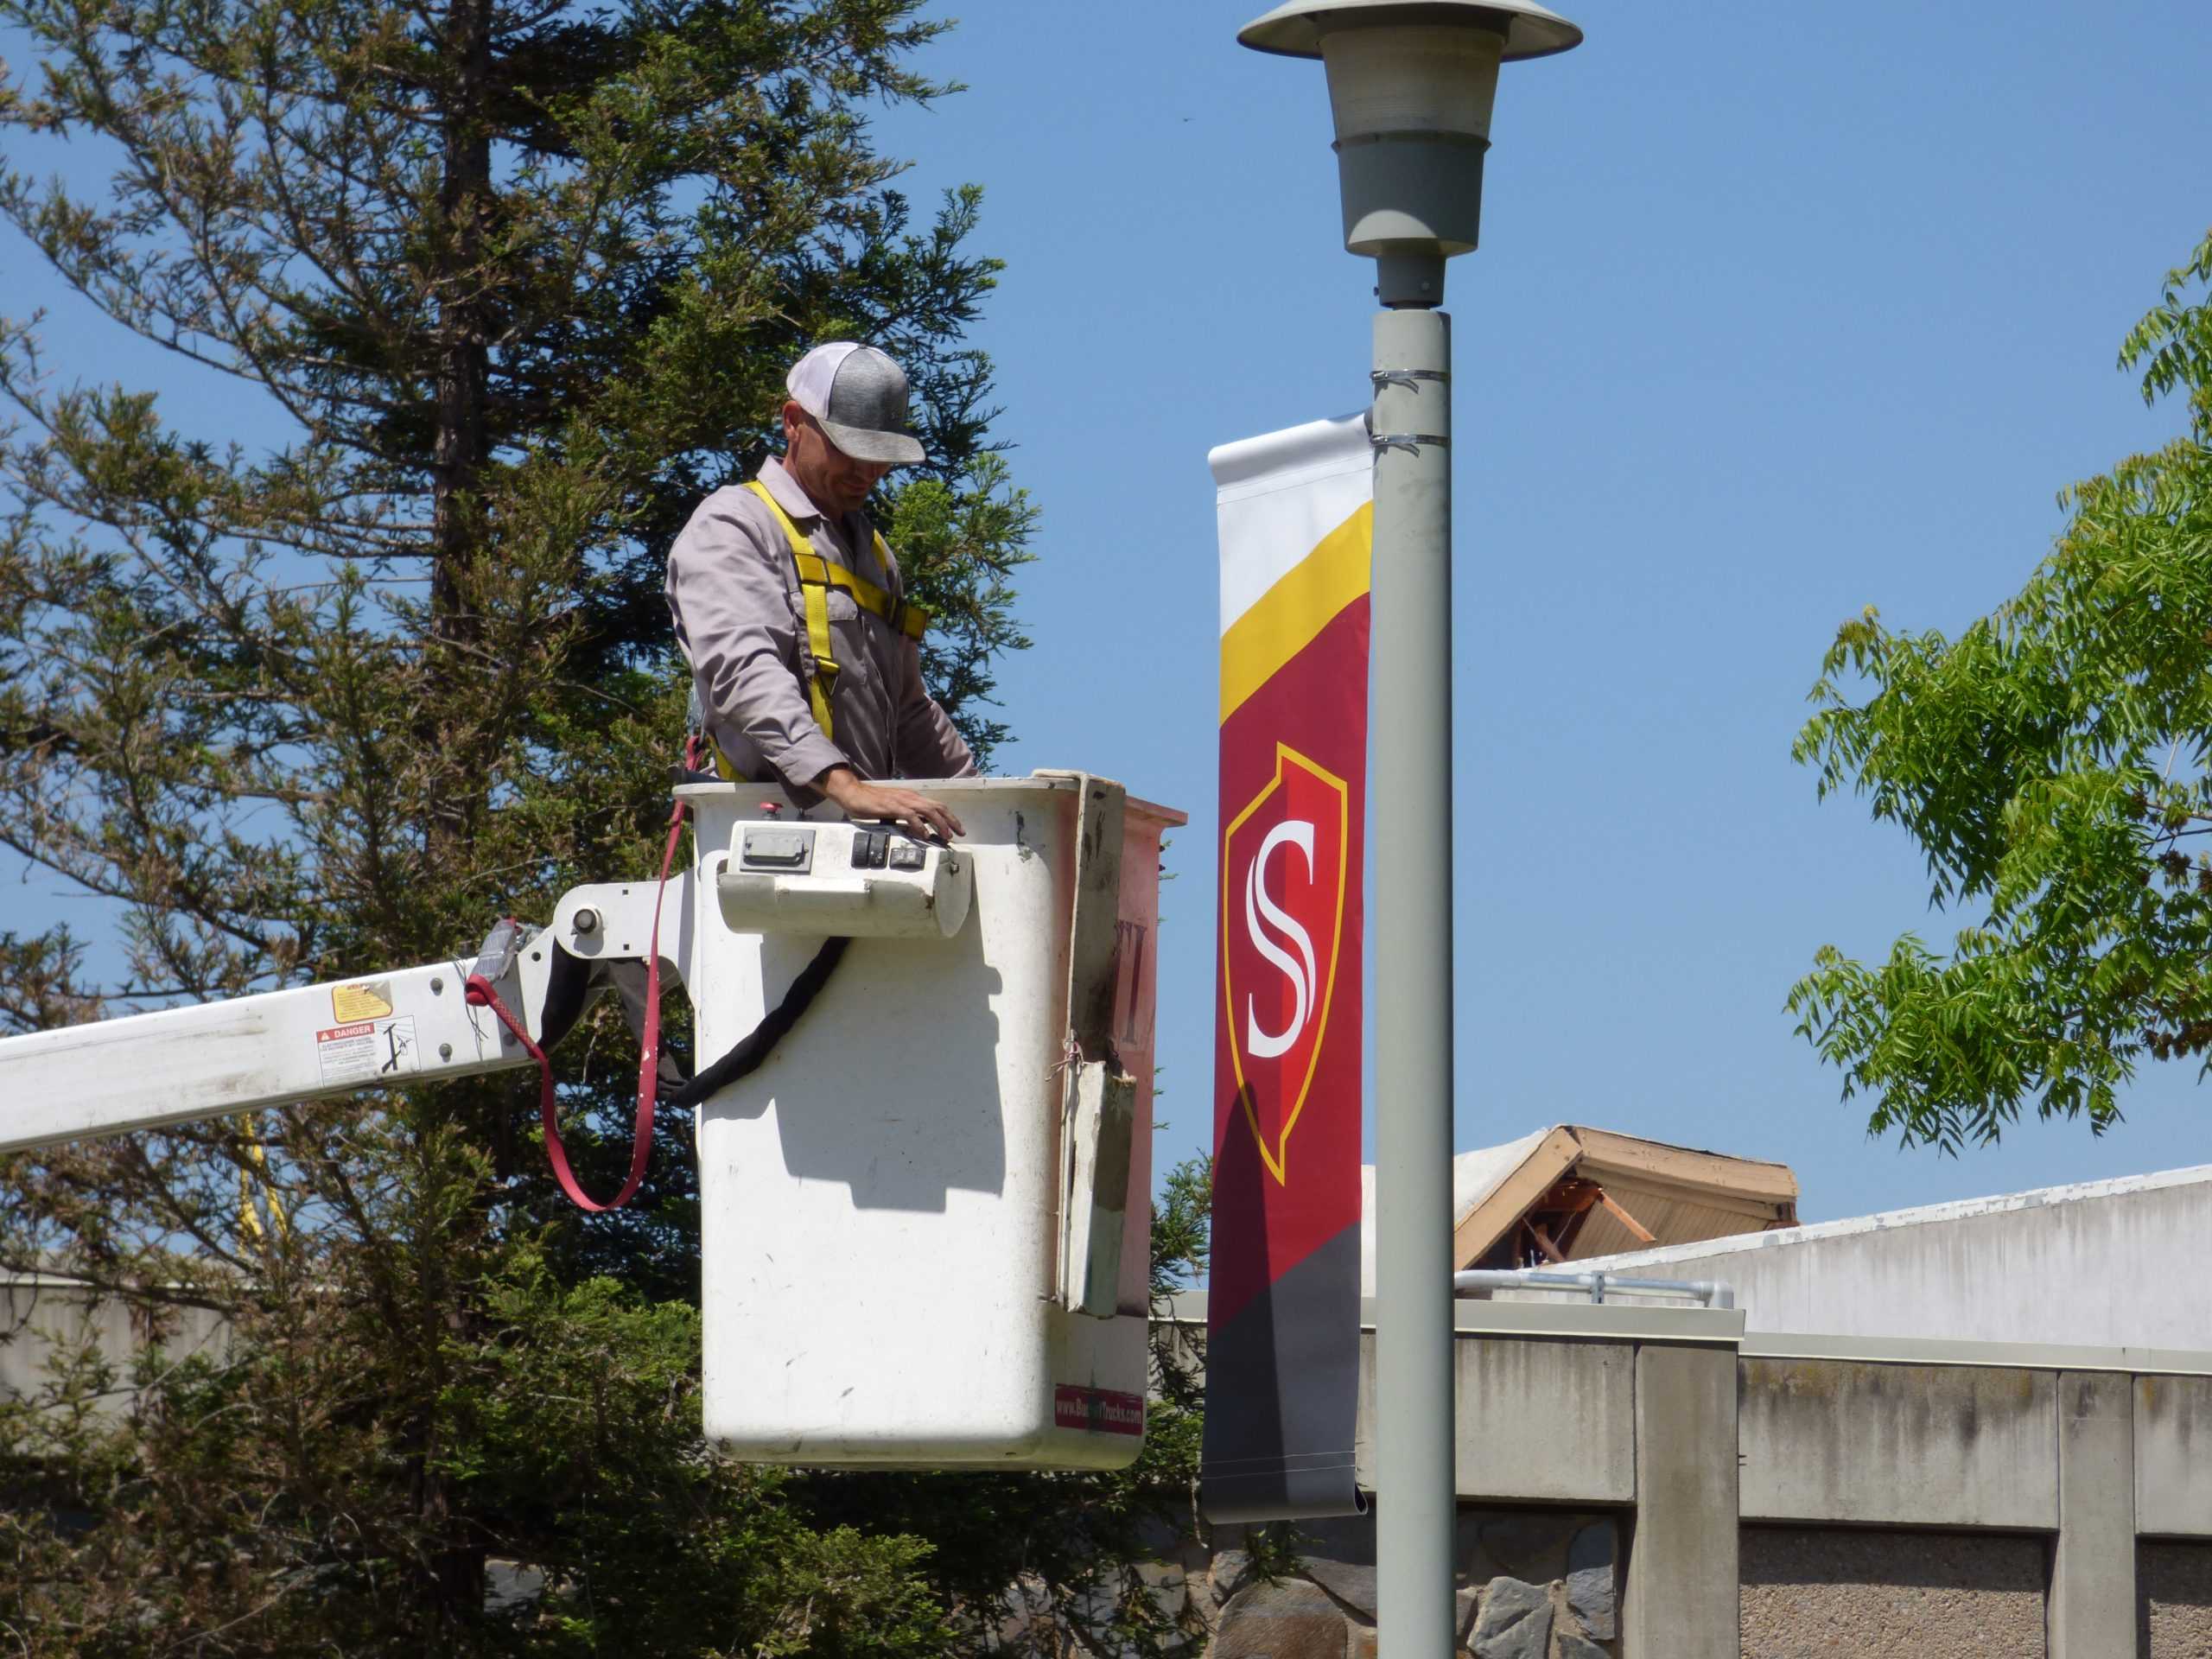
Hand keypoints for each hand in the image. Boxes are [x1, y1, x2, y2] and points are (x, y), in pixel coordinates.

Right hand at [815, 766, 963, 841]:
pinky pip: (910, 815)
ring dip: (940, 823)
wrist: (854, 793)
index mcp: (912, 798)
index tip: (957, 828)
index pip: (936, 805)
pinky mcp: (892, 806)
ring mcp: (902, 801)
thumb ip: (906, 816)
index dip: (949, 817)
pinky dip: (920, 825)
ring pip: (928, 810)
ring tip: (946, 835)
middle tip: (960, 833)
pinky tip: (924, 834)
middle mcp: (911, 797)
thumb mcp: (894, 809)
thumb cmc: (872, 802)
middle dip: (951, 820)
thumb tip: (918, 828)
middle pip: (938, 807)